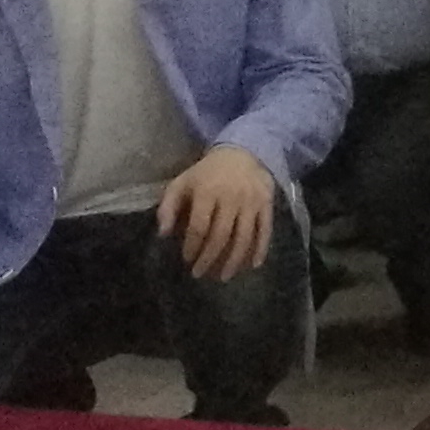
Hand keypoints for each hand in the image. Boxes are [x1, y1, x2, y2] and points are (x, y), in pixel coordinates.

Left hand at [155, 144, 278, 278]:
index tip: (186, 259)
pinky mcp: (267, 204)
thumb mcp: (181, 183)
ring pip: (243, 237)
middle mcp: (231, 197)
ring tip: (224, 277)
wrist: (242, 152)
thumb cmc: (207, 173)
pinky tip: (253, 265)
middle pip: (221, 235)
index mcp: (207, 192)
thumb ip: (168, 207)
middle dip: (209, 258)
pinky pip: (265, 230)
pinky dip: (260, 249)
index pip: (199, 226)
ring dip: (233, 260)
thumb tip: (162, 234)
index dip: (192, 246)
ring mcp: (251, 201)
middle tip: (199, 274)